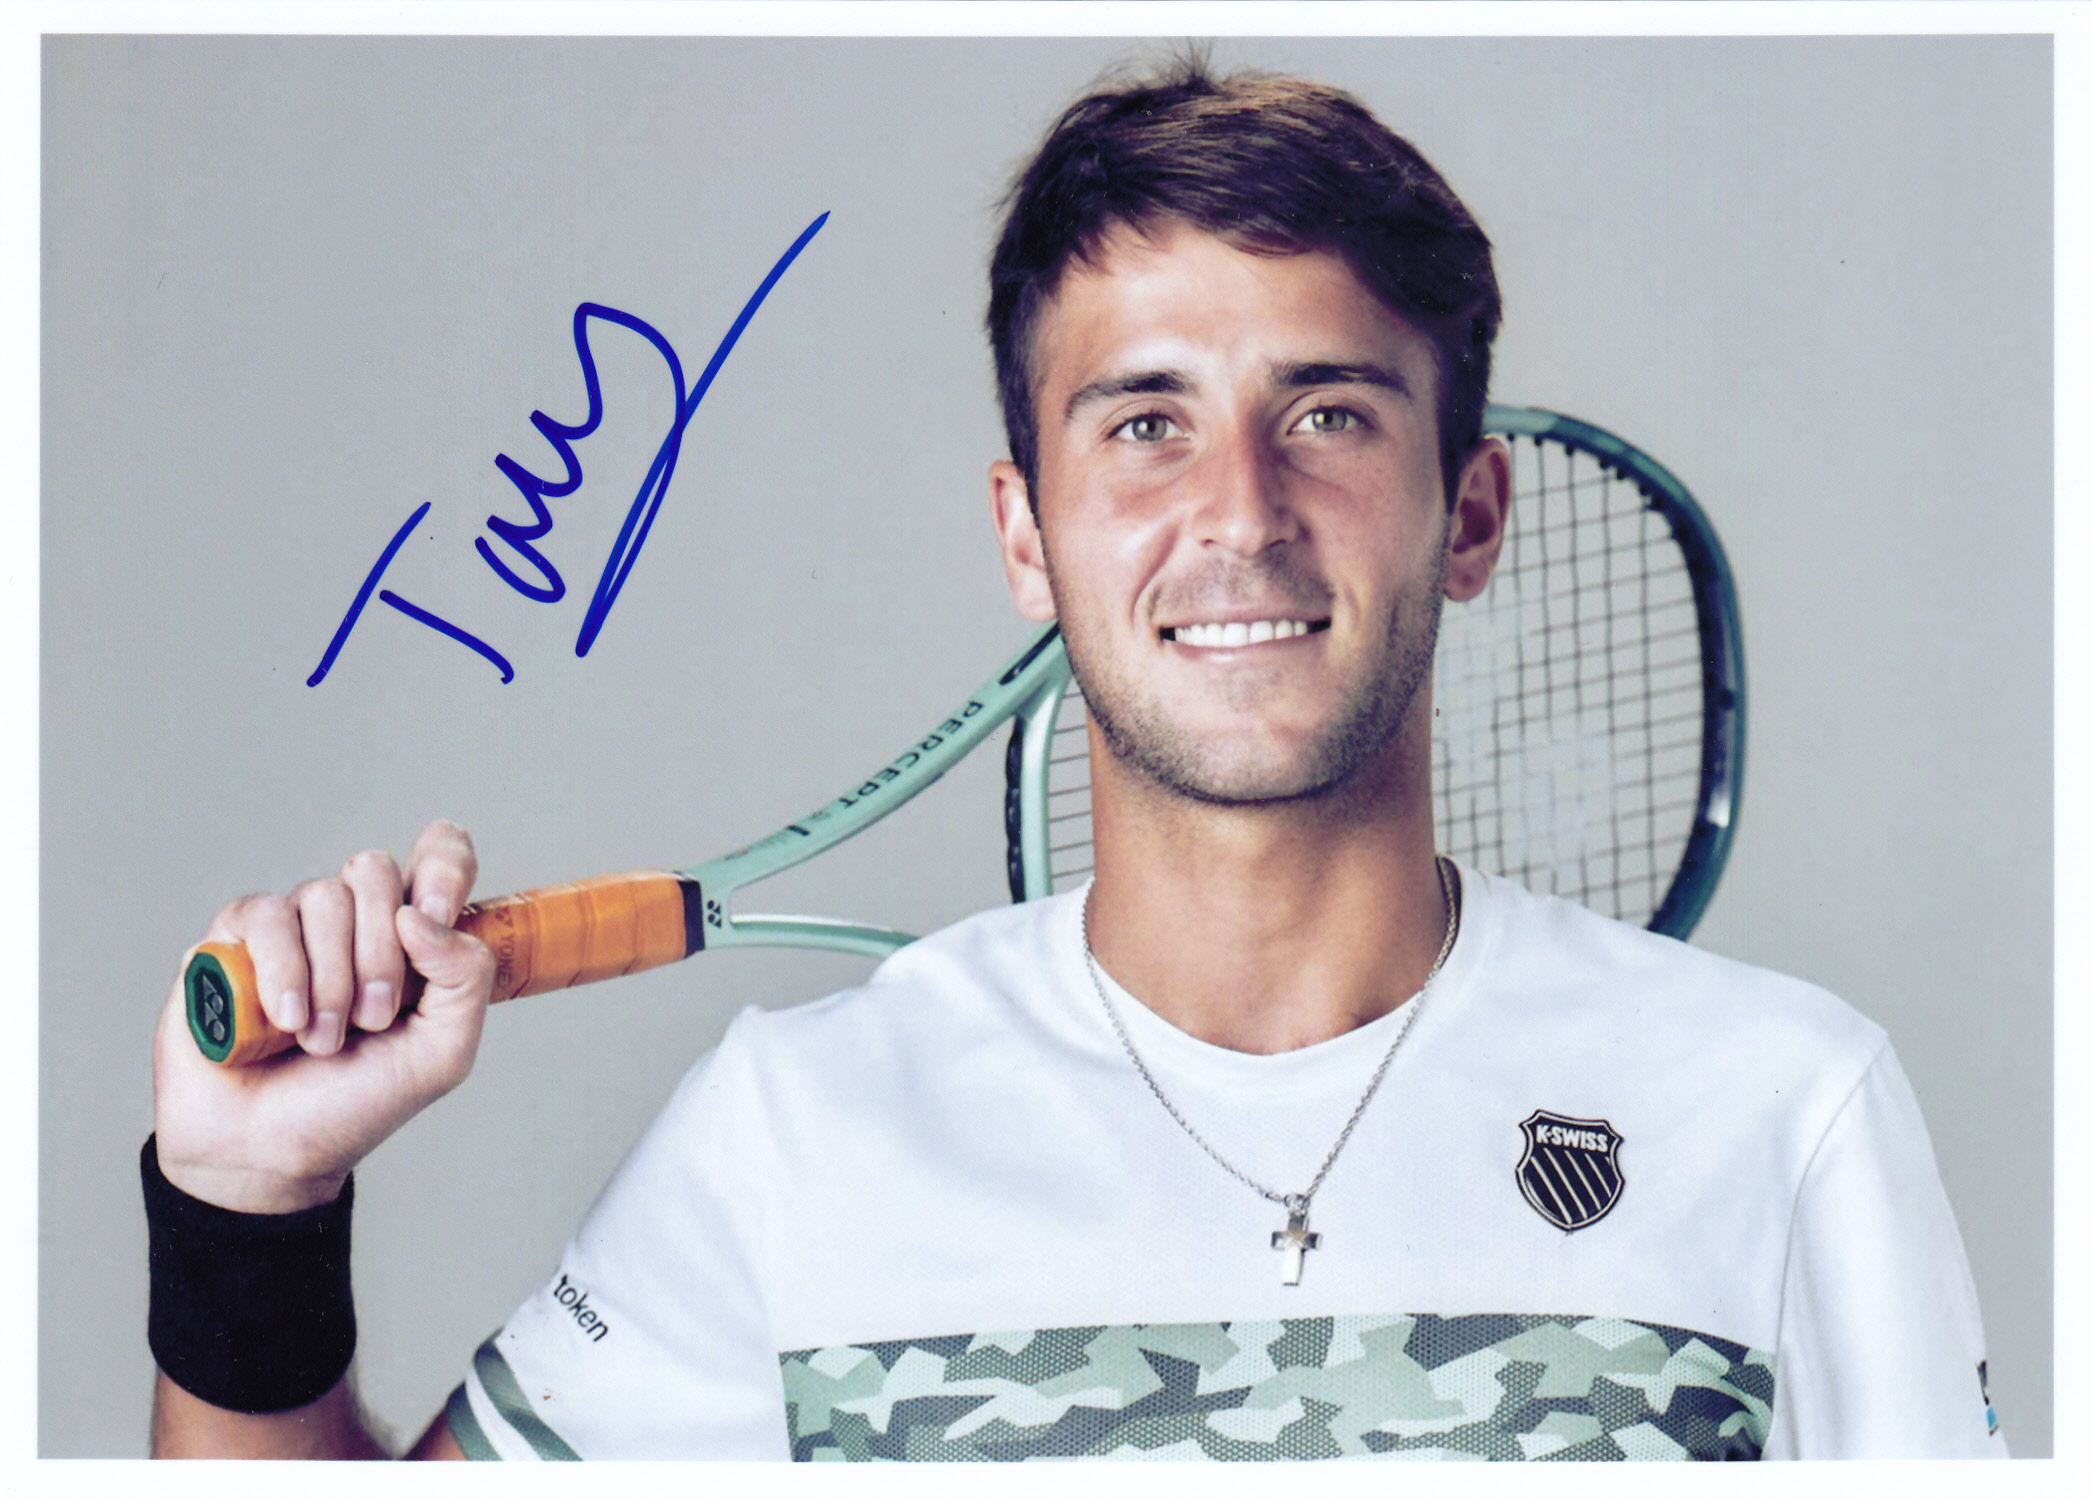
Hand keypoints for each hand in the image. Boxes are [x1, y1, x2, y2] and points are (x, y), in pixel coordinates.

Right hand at [151, 820, 493, 1213]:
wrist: (268, 1152)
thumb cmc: (356, 1102)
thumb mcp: (442, 1052)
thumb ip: (464, 977)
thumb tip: (419, 914)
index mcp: (413, 937)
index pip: (439, 854)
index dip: (443, 866)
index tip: (438, 915)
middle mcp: (355, 921)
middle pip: (376, 872)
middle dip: (380, 952)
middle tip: (374, 1018)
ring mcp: (294, 927)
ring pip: (324, 897)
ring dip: (331, 978)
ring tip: (323, 1040)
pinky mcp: (233, 941)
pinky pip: (266, 915)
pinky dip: (282, 970)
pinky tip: (284, 1020)